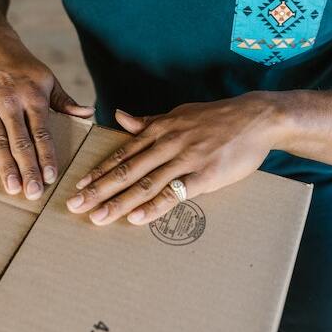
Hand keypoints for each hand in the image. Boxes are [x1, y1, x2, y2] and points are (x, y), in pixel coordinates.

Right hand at [0, 29, 93, 198]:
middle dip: (28, 169)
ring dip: (5, 167)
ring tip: (13, 189)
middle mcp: (9, 101)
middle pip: (20, 141)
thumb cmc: (22, 66)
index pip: (42, 131)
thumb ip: (66, 102)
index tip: (51, 177)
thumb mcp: (47, 79)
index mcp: (33, 95)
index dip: (46, 155)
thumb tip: (90, 114)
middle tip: (33, 193)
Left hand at [65, 92, 286, 224]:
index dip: (99, 170)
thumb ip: (149, 121)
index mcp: (160, 129)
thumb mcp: (178, 114)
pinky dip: (154, 206)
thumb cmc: (217, 117)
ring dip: (118, 202)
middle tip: (75, 206)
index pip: (122, 153)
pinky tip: (136, 218)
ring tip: (98, 217)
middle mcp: (167, 144)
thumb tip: (120, 117)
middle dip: (98, 190)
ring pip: (145, 184)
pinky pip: (175, 193)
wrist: (256, 118)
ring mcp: (186, 160)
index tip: (79, 185)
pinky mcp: (205, 176)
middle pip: (126, 171)